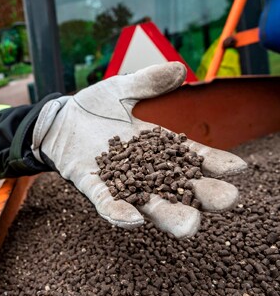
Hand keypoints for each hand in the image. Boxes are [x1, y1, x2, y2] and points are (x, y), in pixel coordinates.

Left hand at [32, 62, 246, 237]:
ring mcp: (118, 182)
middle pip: (178, 188)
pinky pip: (106, 203)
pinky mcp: (91, 186)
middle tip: (226, 200)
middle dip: (202, 196)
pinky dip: (118, 212)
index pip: (192, 157)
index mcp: (157, 148)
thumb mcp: (121, 89)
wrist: (58, 119)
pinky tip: (133, 219)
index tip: (238, 168)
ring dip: (168, 215)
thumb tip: (179, 70)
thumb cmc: (93, 107)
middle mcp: (143, 170)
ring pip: (148, 204)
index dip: (215, 163)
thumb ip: (148, 82)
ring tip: (189, 225)